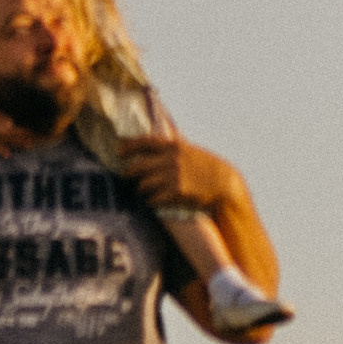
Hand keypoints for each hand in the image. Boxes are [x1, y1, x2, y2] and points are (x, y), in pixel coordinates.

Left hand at [112, 130, 237, 215]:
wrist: (224, 184)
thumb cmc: (206, 166)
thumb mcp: (189, 150)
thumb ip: (172, 147)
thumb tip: (153, 142)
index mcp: (174, 146)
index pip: (144, 143)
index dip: (128, 146)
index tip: (118, 151)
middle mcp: (171, 160)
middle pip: (138, 166)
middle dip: (129, 173)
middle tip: (126, 176)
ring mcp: (173, 176)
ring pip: (143, 185)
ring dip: (140, 189)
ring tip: (142, 191)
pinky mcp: (176, 193)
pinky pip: (153, 199)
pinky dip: (150, 200)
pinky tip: (153, 200)